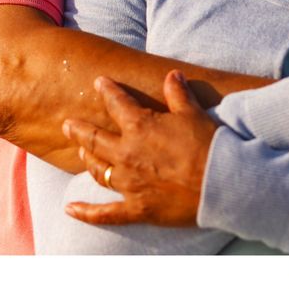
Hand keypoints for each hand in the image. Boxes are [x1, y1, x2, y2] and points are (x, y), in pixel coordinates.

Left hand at [61, 71, 217, 227]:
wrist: (221, 183)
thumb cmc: (209, 145)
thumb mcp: (193, 113)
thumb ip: (178, 93)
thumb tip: (172, 74)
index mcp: (140, 127)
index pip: (117, 103)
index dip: (107, 90)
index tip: (98, 82)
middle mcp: (127, 154)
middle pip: (95, 140)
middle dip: (79, 130)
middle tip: (67, 124)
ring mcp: (129, 184)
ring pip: (98, 171)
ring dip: (87, 160)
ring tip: (81, 152)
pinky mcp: (137, 209)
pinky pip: (105, 214)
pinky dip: (86, 212)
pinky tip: (70, 209)